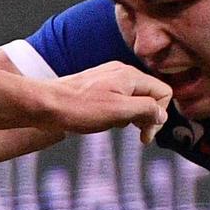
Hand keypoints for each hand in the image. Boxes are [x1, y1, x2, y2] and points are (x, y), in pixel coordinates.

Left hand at [42, 62, 172, 138]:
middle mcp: (122, 73)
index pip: (164, 93)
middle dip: (147, 118)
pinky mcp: (98, 87)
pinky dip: (117, 113)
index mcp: (131, 76)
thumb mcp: (119, 112)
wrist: (46, 104)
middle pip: (151, 95)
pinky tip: (104, 121)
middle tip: (137, 136)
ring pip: (135, 99)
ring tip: (115, 125)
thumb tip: (162, 114)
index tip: (144, 135)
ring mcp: (109, 78)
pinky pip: (119, 100)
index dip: (160, 116)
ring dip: (131, 117)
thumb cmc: (79, 108)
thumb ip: (145, 110)